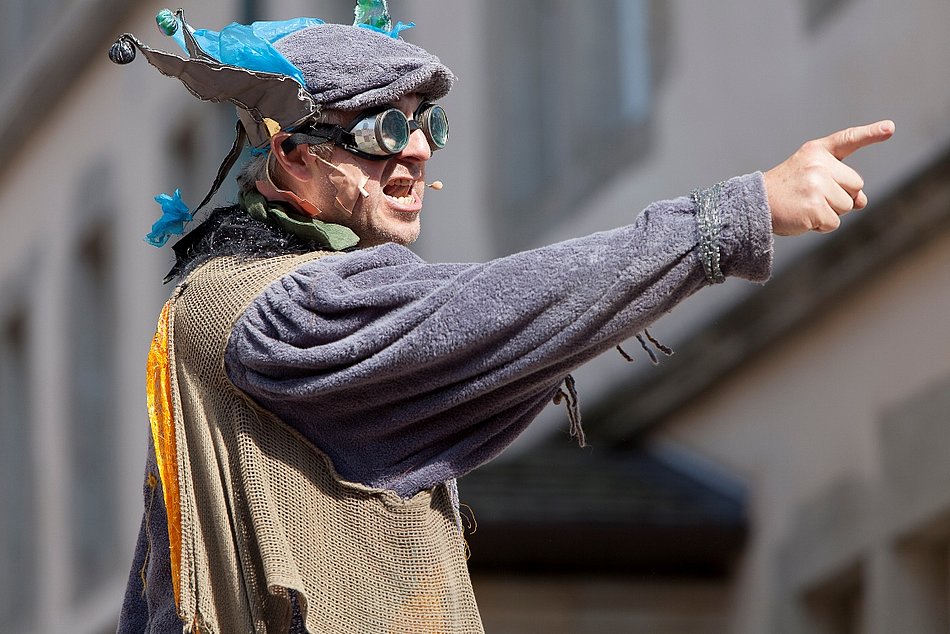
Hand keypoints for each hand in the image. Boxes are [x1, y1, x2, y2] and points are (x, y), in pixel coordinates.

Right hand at [764, 120, 894, 235]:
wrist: (753, 206)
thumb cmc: (783, 192)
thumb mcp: (810, 179)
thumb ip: (840, 184)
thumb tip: (862, 201)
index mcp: (816, 152)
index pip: (847, 140)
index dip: (870, 134)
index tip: (890, 128)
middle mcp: (818, 165)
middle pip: (855, 185)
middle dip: (840, 196)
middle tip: (810, 196)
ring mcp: (817, 185)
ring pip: (847, 206)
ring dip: (829, 212)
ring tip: (804, 206)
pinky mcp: (815, 207)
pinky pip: (834, 222)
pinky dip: (820, 225)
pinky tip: (802, 217)